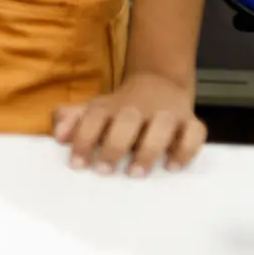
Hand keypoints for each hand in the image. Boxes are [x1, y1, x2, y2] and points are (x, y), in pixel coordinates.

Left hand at [54, 73, 205, 175]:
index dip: (83, 137)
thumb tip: (58, 136)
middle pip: (127, 118)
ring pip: (162, 125)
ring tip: (135, 172)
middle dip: (114, 144)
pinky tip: (172, 166)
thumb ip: (72, 119)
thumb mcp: (94, 110)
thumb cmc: (120, 108)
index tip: (77, 164)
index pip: (95, 115)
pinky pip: (195, 132)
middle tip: (104, 170)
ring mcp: (167, 113)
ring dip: (149, 149)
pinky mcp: (190, 121)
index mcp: (113, 105)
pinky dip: (186, 149)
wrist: (159, 82)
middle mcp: (140, 106)